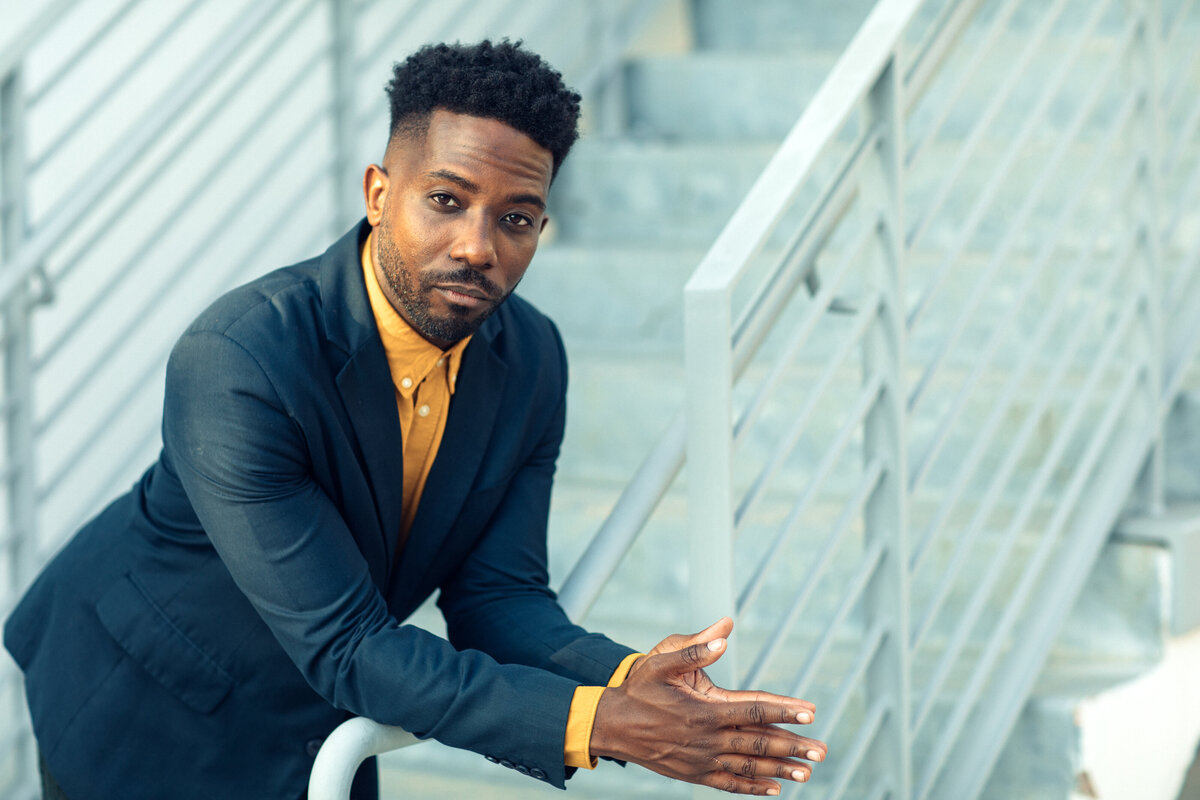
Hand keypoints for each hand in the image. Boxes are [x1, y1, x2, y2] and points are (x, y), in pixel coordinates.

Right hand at [591, 618, 826, 794]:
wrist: (611, 725)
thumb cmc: (637, 688)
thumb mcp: (660, 661)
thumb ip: (694, 649)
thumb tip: (725, 630)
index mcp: (704, 710)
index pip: (754, 710)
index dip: (784, 711)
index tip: (810, 711)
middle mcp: (708, 738)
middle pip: (759, 743)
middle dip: (793, 747)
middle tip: (822, 751)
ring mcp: (702, 760)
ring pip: (749, 766)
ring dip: (780, 770)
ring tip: (807, 773)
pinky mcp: (694, 774)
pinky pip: (730, 783)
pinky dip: (753, 787)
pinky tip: (773, 789)